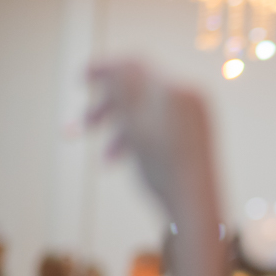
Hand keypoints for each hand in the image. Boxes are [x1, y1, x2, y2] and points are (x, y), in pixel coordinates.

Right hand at [85, 61, 213, 221]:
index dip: (103, 69)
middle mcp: (190, 100)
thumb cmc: (166, 170)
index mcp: (179, 91)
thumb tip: (116, 65)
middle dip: (106, 109)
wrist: (197, 209)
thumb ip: (125, 90)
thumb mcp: (136, 127)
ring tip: (105, 159)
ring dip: (117, 132)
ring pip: (145, 116)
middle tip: (82, 126)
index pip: (135, 66)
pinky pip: (157, 130)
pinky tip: (119, 163)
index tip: (79, 81)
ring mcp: (194, 120)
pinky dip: (136, 141)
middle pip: (138, 93)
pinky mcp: (194, 138)